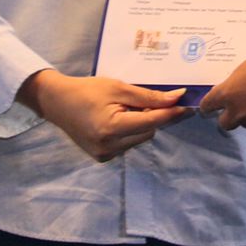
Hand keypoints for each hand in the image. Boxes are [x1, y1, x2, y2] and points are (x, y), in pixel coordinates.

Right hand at [23, 70, 191, 161]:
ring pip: (140, 139)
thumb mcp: (118, 88)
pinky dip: (130, 132)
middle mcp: (110, 147)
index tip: (188, 105)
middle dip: (152, 116)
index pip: (152, 122)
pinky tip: (117, 119)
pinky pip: (128, 144)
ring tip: (124, 109)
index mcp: (112, 129)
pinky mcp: (103, 157)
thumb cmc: (87, 90)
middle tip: (143, 100)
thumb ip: (148, 96)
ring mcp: (106, 155)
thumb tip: (177, 98)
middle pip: (148, 132)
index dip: (171, 113)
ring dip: (141, 125)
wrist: (58, 102)